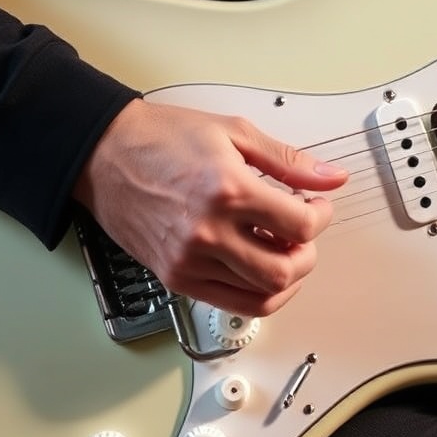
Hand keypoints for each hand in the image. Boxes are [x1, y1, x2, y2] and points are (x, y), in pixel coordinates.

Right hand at [73, 99, 347, 315]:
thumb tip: (332, 177)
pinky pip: (230, 303)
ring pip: (261, 296)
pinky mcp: (176, 277)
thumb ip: (289, 160)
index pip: (300, 226)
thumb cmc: (162, 139)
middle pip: (284, 271)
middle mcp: (209, 233)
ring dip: (286, 277)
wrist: (104, 154)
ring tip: (282, 250)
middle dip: (308, 255)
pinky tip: (258, 265)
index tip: (318, 206)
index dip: (321, 216)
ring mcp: (190, 261)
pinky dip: (256, 293)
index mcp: (228, 191)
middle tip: (303, 234)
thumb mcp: (235, 134)